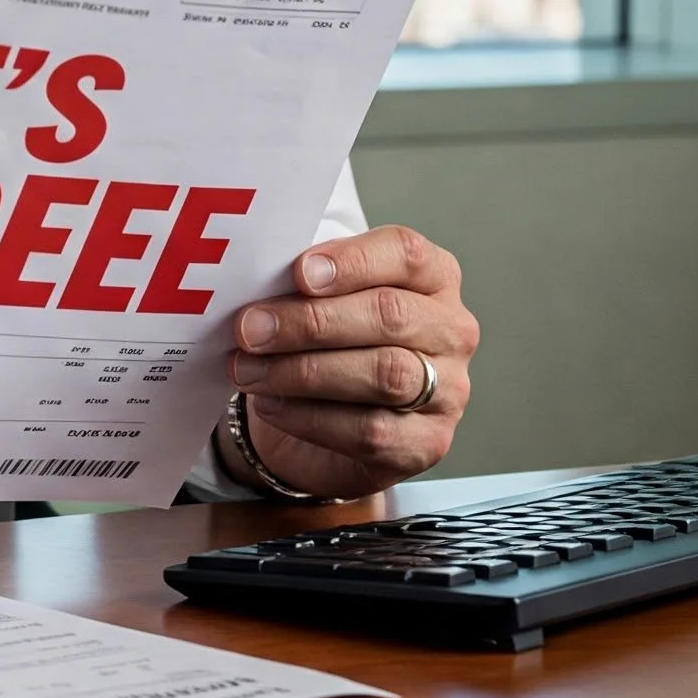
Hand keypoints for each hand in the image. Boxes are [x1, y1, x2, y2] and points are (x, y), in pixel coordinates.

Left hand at [221, 225, 477, 500]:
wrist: (328, 416)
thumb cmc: (327, 339)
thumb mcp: (319, 296)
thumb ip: (303, 282)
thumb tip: (258, 280)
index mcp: (432, 276)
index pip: (406, 253)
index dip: (352, 262)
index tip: (299, 273)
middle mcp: (450, 330)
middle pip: (390, 315)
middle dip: (311, 322)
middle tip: (251, 328)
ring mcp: (448, 390)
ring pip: (383, 374)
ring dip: (302, 371)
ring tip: (248, 369)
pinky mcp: (428, 443)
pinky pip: (371, 430)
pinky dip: (309, 417)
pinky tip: (270, 403)